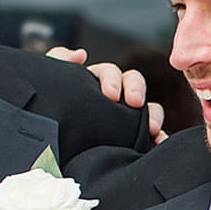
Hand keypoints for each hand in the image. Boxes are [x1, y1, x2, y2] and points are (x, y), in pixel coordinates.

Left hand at [47, 46, 165, 139]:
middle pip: (134, 83)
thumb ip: (57, 62)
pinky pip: (154, 135)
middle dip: (136, 89)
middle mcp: (114, 99)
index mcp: (94, 85)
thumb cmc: (50, 120)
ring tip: (151, 128)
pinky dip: (160, 137)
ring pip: (149, 108)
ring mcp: (126, 119)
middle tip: (134, 103)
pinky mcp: (134, 140)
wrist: (50, 155)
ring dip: (153, 115)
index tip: (110, 94)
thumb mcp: (49, 88)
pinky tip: (159, 143)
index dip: (113, 79)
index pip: (110, 72)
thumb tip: (81, 54)